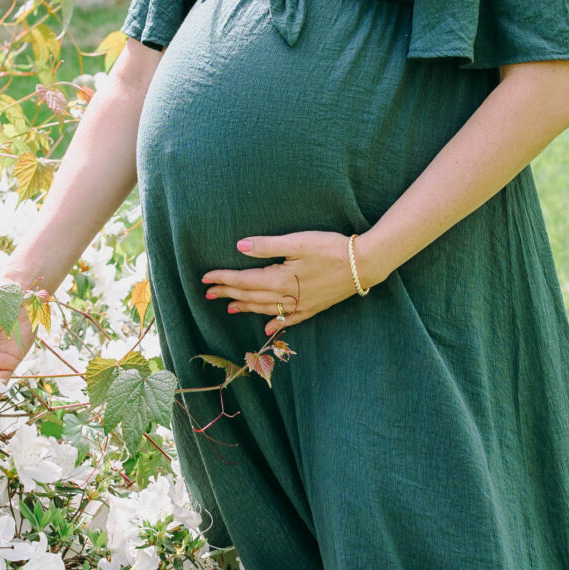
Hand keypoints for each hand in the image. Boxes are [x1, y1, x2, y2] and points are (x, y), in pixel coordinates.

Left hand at [201, 230, 372, 337]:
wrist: (364, 264)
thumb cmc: (330, 248)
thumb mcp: (297, 242)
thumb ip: (267, 246)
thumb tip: (239, 247)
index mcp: (279, 279)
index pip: (243, 281)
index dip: (223, 279)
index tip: (204, 279)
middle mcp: (287, 296)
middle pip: (250, 296)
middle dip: (228, 294)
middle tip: (208, 293)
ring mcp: (301, 305)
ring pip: (266, 309)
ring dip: (246, 308)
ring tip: (230, 307)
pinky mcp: (314, 307)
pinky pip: (289, 320)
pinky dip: (275, 323)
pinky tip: (266, 328)